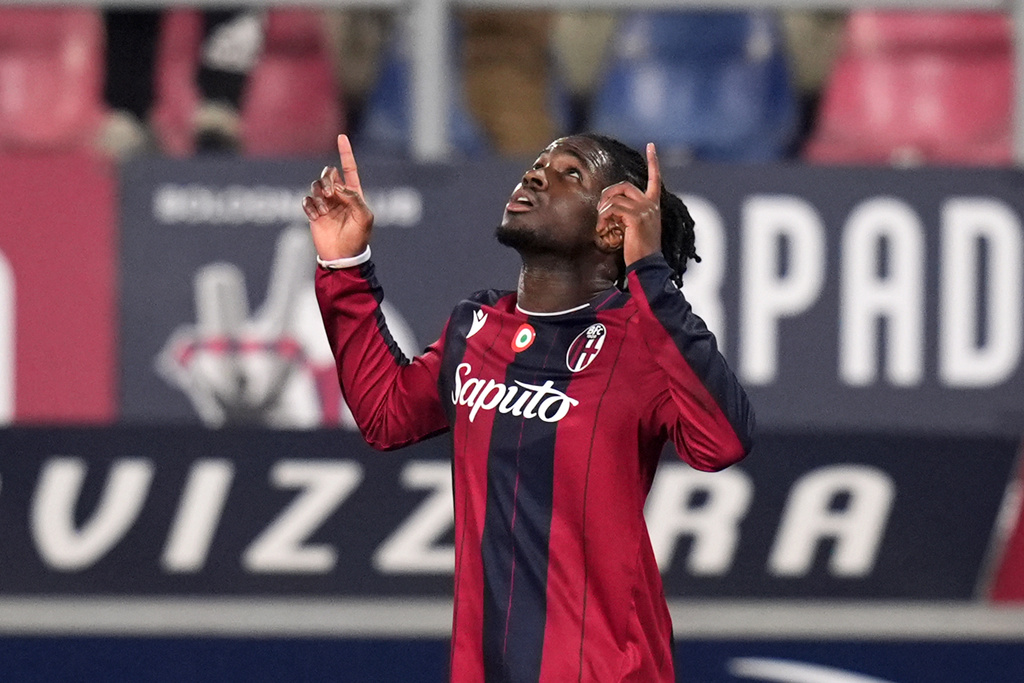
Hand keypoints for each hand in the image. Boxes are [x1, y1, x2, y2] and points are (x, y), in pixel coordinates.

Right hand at [303, 134, 373, 260]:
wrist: (343, 256)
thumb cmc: (358, 237)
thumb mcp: (365, 217)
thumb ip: (355, 198)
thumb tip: (337, 186)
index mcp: (354, 193)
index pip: (349, 168)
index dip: (345, 152)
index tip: (341, 136)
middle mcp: (338, 195)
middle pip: (329, 174)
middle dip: (328, 179)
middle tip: (330, 194)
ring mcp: (325, 204)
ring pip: (315, 185)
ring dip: (318, 195)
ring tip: (324, 210)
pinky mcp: (313, 213)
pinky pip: (306, 200)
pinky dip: (310, 206)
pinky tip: (317, 216)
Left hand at [596, 142, 660, 266]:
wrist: (647, 266)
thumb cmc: (640, 251)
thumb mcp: (637, 228)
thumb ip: (628, 214)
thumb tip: (610, 207)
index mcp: (654, 205)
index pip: (656, 179)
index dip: (653, 162)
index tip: (651, 146)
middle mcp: (651, 204)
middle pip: (623, 186)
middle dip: (607, 194)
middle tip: (600, 209)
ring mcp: (644, 210)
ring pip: (614, 198)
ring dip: (602, 211)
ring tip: (602, 226)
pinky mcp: (636, 217)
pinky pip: (612, 209)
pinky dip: (603, 218)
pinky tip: (602, 229)